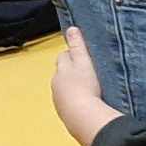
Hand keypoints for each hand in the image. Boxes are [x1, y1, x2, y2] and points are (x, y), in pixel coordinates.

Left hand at [51, 27, 121, 145]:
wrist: (83, 117)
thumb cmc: (85, 86)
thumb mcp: (84, 62)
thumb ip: (78, 46)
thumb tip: (71, 29)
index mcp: (60, 71)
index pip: (64, 56)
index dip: (72, 54)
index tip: (82, 55)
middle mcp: (56, 85)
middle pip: (62, 73)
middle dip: (70, 70)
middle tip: (86, 70)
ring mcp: (59, 100)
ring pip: (65, 88)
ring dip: (73, 86)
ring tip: (89, 87)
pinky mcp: (65, 114)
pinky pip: (69, 102)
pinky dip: (76, 100)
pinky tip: (87, 102)